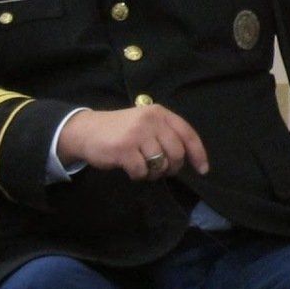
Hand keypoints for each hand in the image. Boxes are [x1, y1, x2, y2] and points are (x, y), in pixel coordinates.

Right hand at [57, 104, 209, 181]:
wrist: (87, 131)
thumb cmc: (121, 130)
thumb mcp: (146, 123)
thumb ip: (166, 134)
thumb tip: (188, 158)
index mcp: (160, 113)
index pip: (188, 133)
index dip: (198, 153)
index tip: (202, 170)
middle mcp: (151, 120)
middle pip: (177, 152)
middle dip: (172, 167)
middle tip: (161, 170)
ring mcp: (137, 134)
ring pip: (160, 163)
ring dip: (154, 172)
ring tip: (144, 167)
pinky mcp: (124, 149)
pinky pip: (142, 171)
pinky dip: (138, 175)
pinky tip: (130, 168)